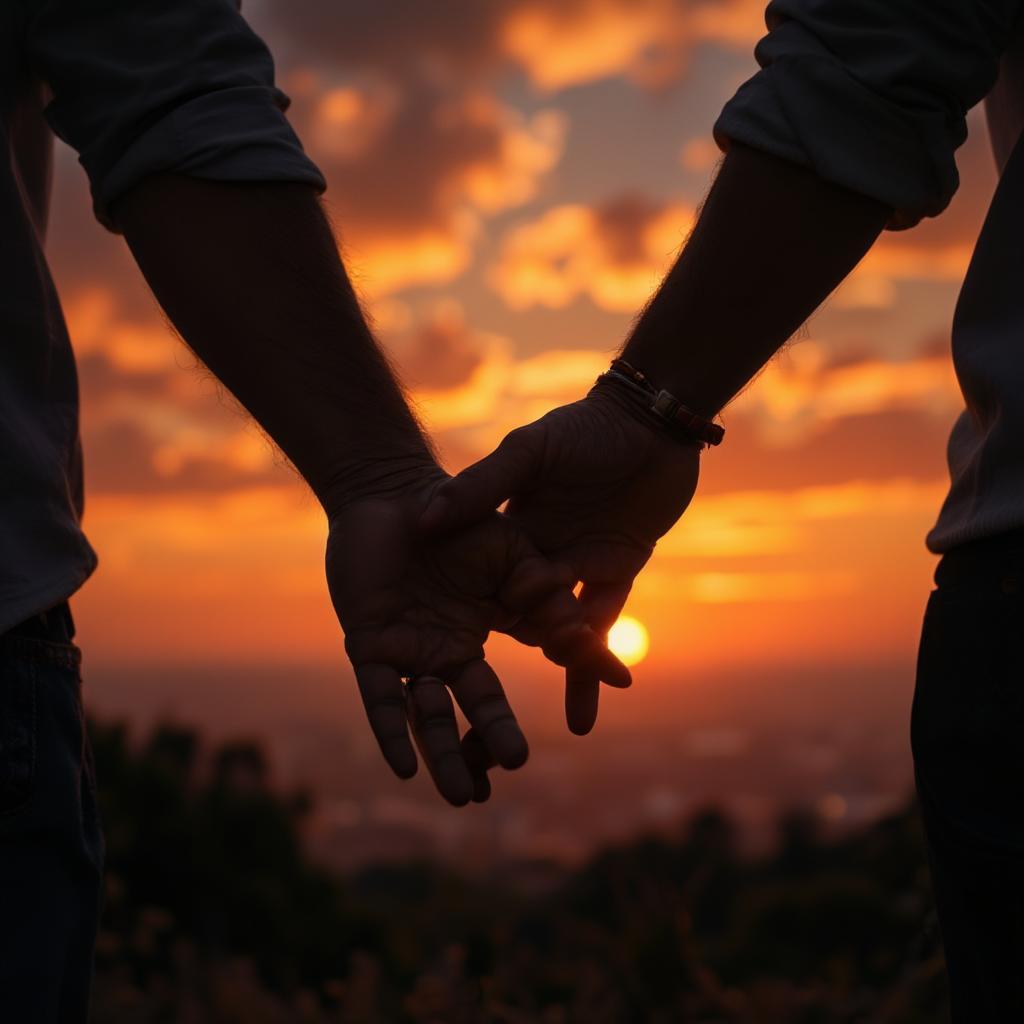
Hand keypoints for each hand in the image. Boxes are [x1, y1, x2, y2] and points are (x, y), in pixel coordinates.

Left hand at [326, 472, 629, 805]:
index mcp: (467, 643)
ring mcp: (402, 650)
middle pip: (460, 714)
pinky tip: (404, 765)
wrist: (402, 494)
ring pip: (422, 714)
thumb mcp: (520, 564)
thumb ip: (555, 607)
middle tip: (500, 780)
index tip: (564, 738)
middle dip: (479, 749)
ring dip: (439, 754)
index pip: (491, 698)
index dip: (506, 729)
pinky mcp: (369, 643)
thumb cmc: (463, 523)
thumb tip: (603, 646)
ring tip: (463, 795)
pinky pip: (380, 694)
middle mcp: (434, 655)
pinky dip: (391, 729)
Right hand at [420, 386, 700, 733]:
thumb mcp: (528, 454)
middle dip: (506, 673)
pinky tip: (602, 698)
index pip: (486, 590)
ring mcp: (577, 567)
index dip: (472, 627)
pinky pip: (607, 622)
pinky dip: (600, 660)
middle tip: (489, 727)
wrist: (647, 420)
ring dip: (566, 673)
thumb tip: (422, 518)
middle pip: (520, 622)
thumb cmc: (585, 429)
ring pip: (561, 632)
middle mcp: (537, 557)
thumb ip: (479, 486)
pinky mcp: (615, 572)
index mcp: (508, 534)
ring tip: (553, 737)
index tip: (441, 671)